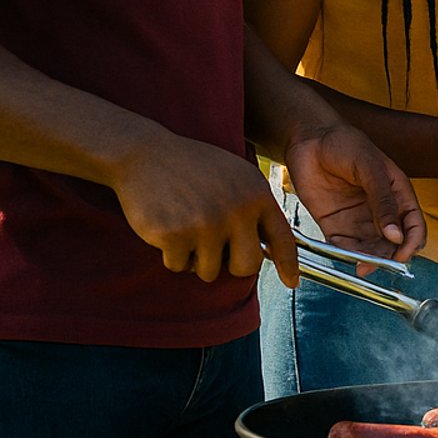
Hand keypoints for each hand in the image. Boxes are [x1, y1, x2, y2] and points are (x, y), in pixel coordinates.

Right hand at [111, 134, 299, 287]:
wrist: (145, 154)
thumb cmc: (192, 167)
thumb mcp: (236, 177)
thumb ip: (254, 208)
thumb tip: (269, 249)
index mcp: (257, 194)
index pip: (283, 239)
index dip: (289, 265)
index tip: (292, 283)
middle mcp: (237, 211)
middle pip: (247, 266)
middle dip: (232, 267)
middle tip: (216, 252)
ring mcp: (207, 224)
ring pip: (210, 271)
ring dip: (196, 259)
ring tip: (186, 229)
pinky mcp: (176, 236)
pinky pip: (178, 266)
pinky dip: (171, 255)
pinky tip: (166, 227)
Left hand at [283, 119, 427, 270]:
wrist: (309, 138)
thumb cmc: (345, 144)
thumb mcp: (370, 168)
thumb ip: (383, 201)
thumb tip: (396, 235)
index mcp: (397, 194)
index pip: (414, 225)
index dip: (412, 243)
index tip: (402, 256)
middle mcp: (380, 211)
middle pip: (393, 243)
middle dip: (388, 257)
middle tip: (377, 265)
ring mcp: (357, 219)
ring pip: (369, 249)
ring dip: (367, 260)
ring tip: (360, 266)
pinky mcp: (334, 224)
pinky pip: (343, 247)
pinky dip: (346, 255)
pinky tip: (344, 256)